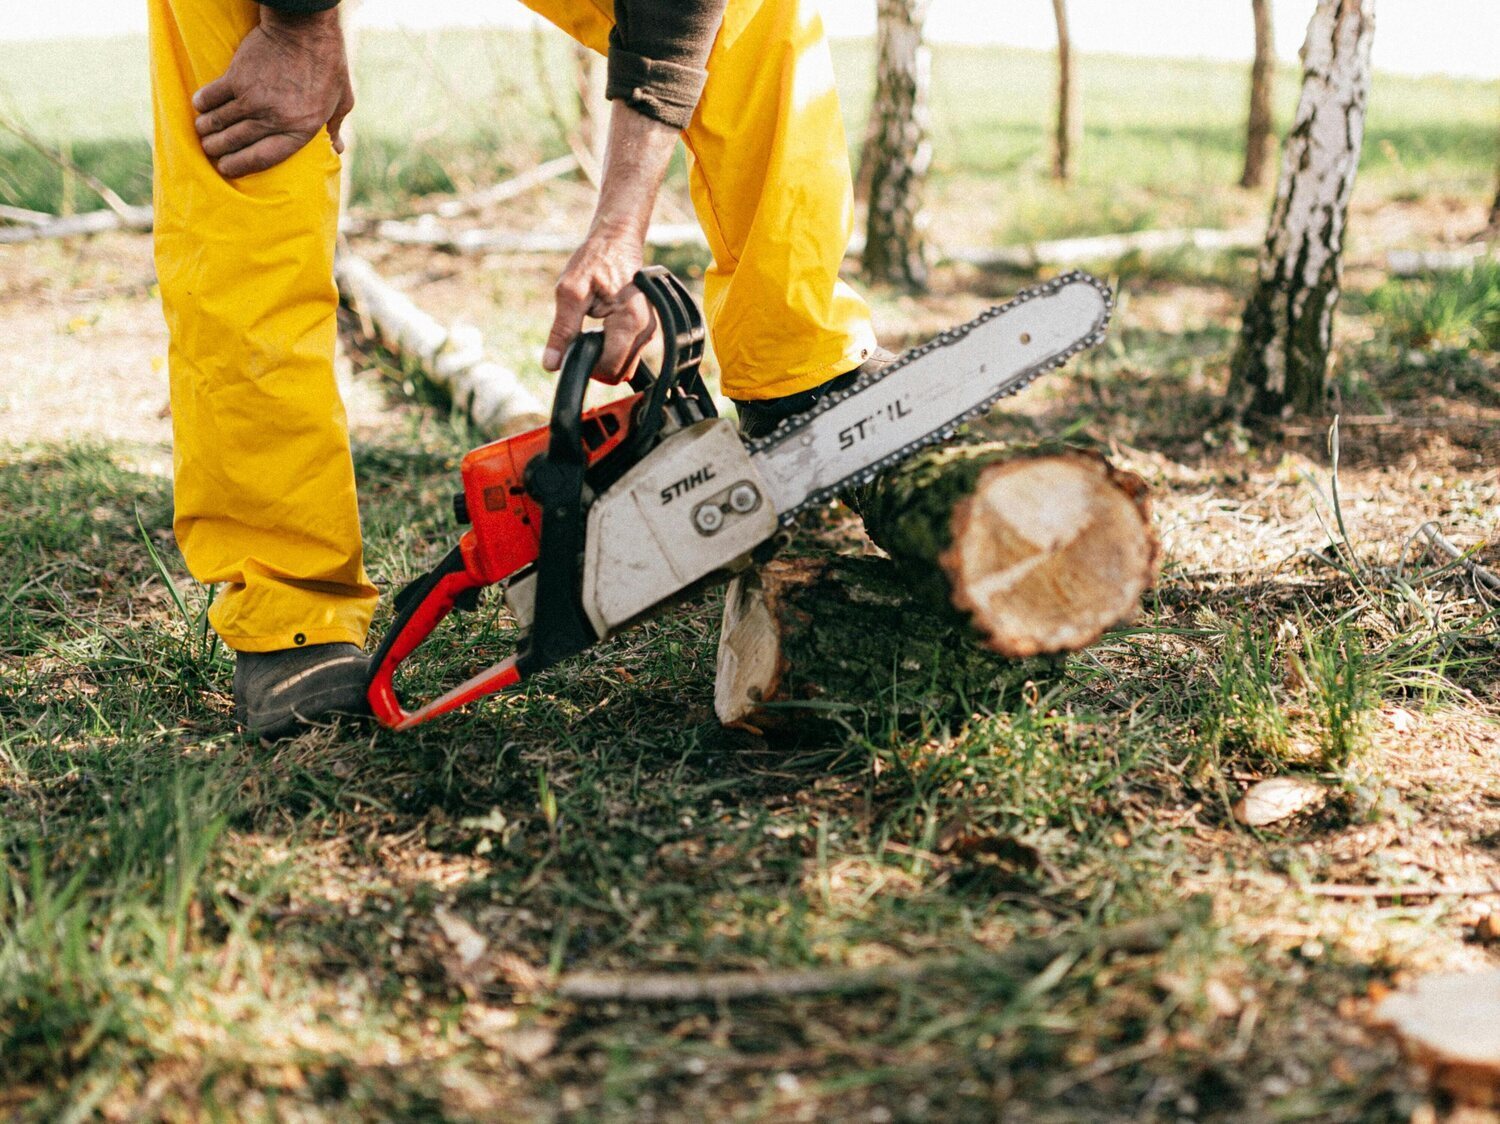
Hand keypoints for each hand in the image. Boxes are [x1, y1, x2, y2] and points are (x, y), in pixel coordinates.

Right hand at [192, 7, 352, 179]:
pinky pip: (211, 97)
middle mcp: (274, 119)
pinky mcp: (236, 77)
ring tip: (203, 132)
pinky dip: (202, 103)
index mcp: (300, 131)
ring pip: (219, 121)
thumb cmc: (327, 66)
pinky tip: (199, 107)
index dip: (239, 166)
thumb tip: (337, 150)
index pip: (262, 159)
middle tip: (210, 150)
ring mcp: (253, 98)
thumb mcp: (342, 100)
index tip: (226, 169)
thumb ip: (335, 127)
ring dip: (206, 129)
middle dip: (217, 150)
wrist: (304, 30)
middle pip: (235, 142)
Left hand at [543, 226, 655, 384]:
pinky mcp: (647, 329)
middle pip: (619, 371)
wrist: (616, 241)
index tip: (575, 348)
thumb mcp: (570, 292)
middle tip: (582, 335)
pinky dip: (612, 349)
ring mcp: (649, 330)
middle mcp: (646, 329)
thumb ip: (562, 330)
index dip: (589, 366)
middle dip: (597, 362)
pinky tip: (602, 328)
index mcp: (630, 321)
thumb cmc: (595, 260)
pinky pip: (628, 354)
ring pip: (625, 365)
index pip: (611, 368)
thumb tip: (551, 364)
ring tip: (593, 327)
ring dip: (604, 355)